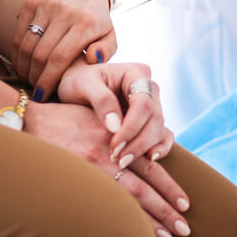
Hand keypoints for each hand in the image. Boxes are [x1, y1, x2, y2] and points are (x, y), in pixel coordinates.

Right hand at [12, 0, 116, 101]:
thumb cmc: (96, 19)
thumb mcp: (110, 34)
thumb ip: (106, 50)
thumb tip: (93, 59)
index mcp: (86, 23)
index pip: (60, 58)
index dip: (48, 80)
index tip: (42, 95)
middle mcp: (65, 12)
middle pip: (40, 54)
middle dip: (35, 77)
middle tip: (35, 88)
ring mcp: (46, 4)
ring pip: (27, 44)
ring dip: (24, 66)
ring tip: (27, 78)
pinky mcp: (32, 1)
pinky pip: (19, 32)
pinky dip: (17, 52)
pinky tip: (21, 63)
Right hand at [23, 101, 189, 236]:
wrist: (28, 120)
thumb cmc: (63, 119)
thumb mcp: (98, 118)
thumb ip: (119, 134)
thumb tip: (143, 154)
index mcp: (119, 138)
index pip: (151, 167)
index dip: (170, 187)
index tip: (186, 204)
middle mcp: (110, 153)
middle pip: (146, 186)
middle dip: (167, 209)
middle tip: (185, 228)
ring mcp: (92, 166)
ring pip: (130, 198)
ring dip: (150, 219)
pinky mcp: (76, 175)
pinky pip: (104, 202)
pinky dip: (121, 218)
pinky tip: (132, 234)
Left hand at [58, 61, 173, 169]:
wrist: (74, 88)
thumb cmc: (76, 81)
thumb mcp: (82, 85)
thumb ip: (101, 100)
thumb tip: (115, 126)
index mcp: (136, 73)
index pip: (143, 103)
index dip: (132, 126)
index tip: (115, 144)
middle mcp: (149, 88)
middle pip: (155, 118)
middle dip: (138, 142)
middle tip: (119, 160)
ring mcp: (152, 104)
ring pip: (159, 129)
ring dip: (144, 148)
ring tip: (123, 163)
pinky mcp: (149, 120)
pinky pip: (162, 135)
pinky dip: (159, 148)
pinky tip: (150, 159)